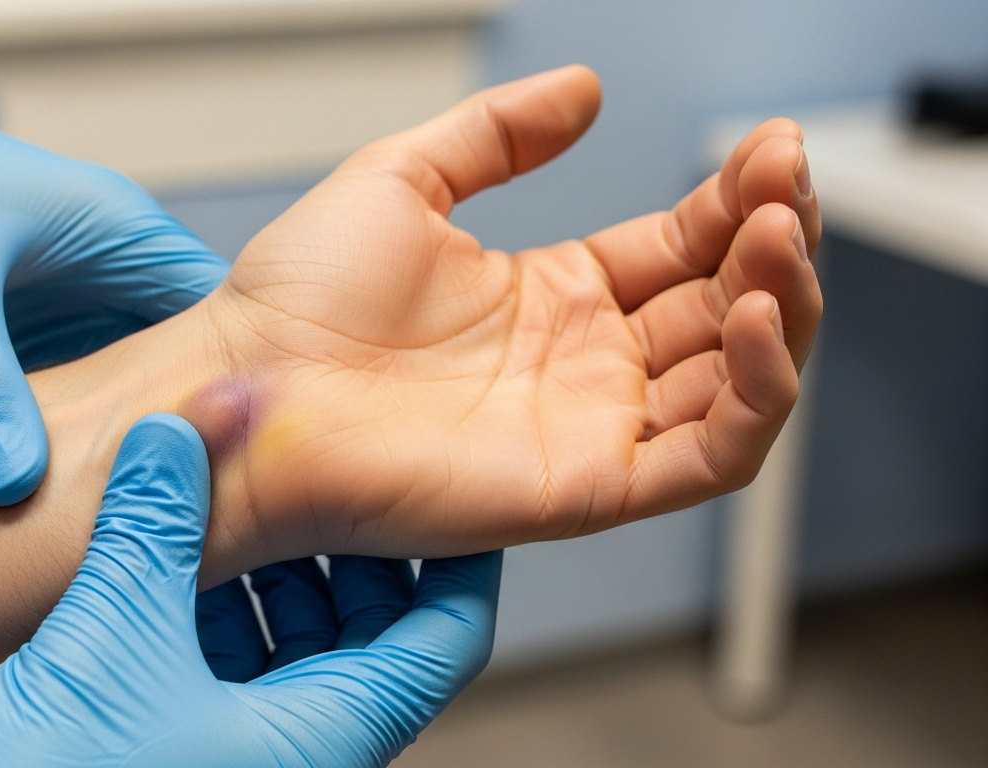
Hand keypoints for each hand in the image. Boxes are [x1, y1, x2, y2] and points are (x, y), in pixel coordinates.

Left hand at [0, 33, 227, 504]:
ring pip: (119, 392)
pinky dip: (62, 446)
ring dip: (118, 445)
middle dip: (178, 432)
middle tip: (183, 511)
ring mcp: (58, 306)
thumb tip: (14, 485)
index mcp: (115, 230)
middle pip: (177, 366)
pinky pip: (60, 402)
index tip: (239, 465)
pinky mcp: (12, 338)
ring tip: (129, 516)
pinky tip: (58, 499)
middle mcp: (100, 269)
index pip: (219, 315)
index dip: (238, 388)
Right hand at [0, 414, 501, 767]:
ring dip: (268, 575)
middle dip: (340, 548)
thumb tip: (182, 431)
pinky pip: (230, 671)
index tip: (441, 483)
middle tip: (313, 470)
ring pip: (295, 650)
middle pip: (370, 635)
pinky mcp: (185, 754)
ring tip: (228, 505)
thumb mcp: (112, 641)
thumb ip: (153, 528)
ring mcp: (244, 758)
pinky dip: (213, 613)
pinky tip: (167, 563)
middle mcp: (299, 755)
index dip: (458, 557)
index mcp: (323, 739)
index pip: (446, 639)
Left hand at [171, 64, 821, 563]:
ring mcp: (587, 427)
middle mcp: (580, 365)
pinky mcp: (584, 486)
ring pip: (736, 382)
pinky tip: (751, 316)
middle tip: (790, 182)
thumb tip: (583, 89)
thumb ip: (499, 134)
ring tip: (781, 235)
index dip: (734, 199)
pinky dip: (754, 394)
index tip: (769, 146)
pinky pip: (708, 456)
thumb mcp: (403, 178)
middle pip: (722, 307)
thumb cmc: (294, 304)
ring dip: (780, 308)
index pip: (679, 247)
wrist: (246, 389)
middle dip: (773, 242)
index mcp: (550, 297)